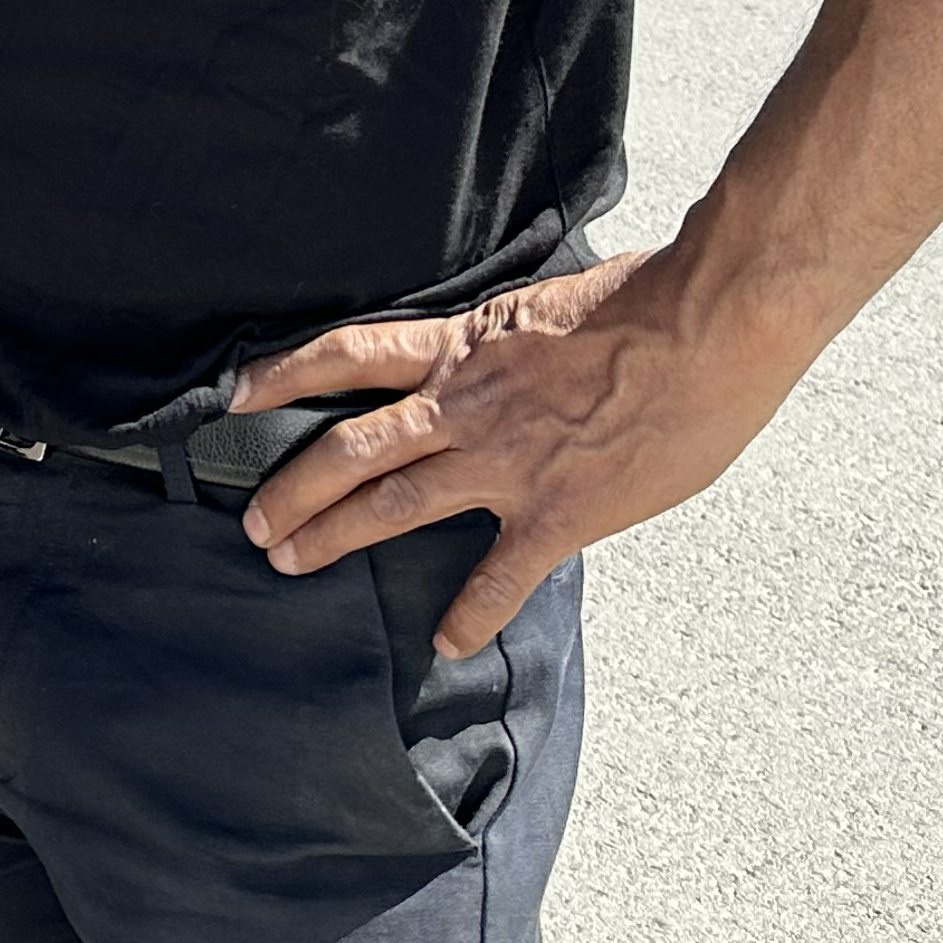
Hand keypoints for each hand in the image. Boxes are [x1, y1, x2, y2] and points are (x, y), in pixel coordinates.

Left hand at [225, 251, 798, 657]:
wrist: (706, 326)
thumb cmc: (642, 302)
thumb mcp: (545, 307)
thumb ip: (506, 344)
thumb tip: (496, 357)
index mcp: (462, 348)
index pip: (348, 355)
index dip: (284, 374)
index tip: (236, 397)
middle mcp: (466, 406)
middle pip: (351, 446)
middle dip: (294, 486)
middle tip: (255, 521)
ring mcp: (507, 463)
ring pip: (395, 503)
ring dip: (336, 536)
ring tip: (291, 563)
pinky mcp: (559, 511)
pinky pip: (500, 575)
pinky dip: (471, 612)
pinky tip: (446, 640)